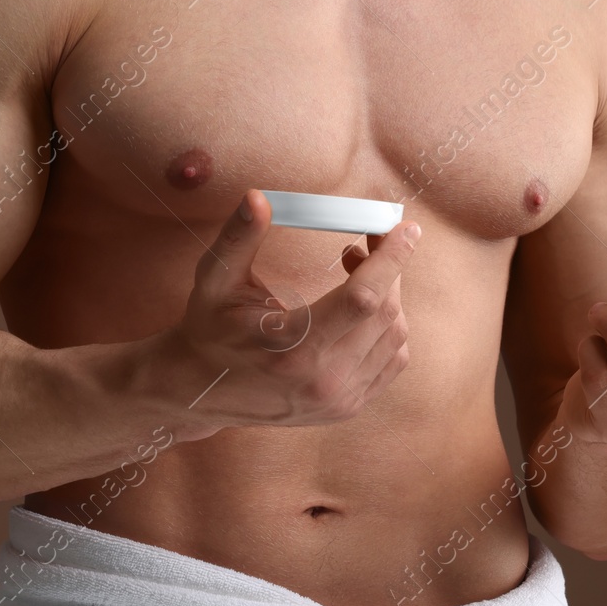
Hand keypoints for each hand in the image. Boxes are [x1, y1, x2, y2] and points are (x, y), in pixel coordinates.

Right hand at [166, 188, 418, 428]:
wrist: (201, 390)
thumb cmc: (209, 326)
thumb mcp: (215, 278)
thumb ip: (240, 237)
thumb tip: (258, 197)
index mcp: (292, 347)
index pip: (363, 299)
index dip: (391, 259)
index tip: (405, 229)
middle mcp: (322, 380)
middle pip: (386, 313)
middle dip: (388, 269)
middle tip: (367, 243)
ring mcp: (338, 400)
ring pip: (395, 336)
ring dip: (389, 295)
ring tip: (356, 272)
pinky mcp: (347, 408)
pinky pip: (393, 360)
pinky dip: (389, 326)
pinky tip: (362, 309)